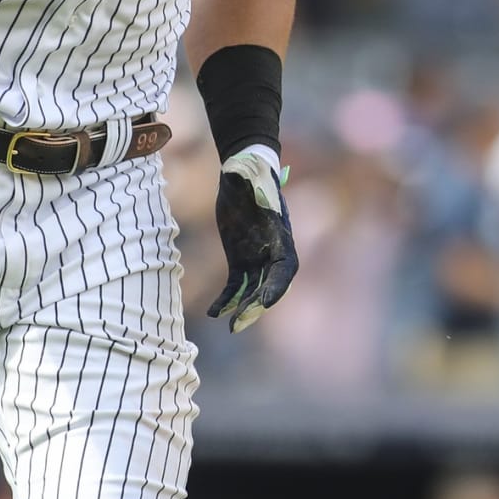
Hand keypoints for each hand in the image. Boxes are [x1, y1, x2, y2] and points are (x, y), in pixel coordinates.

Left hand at [208, 146, 297, 332]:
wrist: (242, 175)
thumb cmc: (252, 175)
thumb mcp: (253, 178)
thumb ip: (251, 182)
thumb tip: (237, 175)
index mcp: (282, 237)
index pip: (284, 270)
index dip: (276, 288)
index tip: (264, 303)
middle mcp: (273, 253)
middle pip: (268, 287)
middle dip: (256, 306)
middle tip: (239, 323)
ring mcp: (257, 258)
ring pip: (252, 291)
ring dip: (241, 308)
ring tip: (228, 324)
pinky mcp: (240, 259)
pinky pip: (235, 285)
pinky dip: (226, 299)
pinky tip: (214, 311)